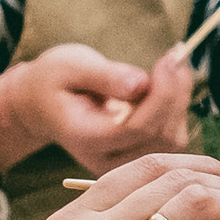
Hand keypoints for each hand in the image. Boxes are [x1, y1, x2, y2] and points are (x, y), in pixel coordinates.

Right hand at [0, 43, 194, 175]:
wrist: (40, 104)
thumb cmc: (53, 81)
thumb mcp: (69, 66)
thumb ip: (104, 76)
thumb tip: (140, 84)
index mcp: (85, 138)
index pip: (137, 128)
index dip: (163, 93)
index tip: (171, 57)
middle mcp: (106, 160)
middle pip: (160, 136)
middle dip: (176, 93)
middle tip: (177, 55)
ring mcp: (123, 164)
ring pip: (172, 139)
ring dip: (179, 99)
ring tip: (168, 67)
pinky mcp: (136, 157)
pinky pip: (171, 137)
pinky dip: (176, 107)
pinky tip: (165, 84)